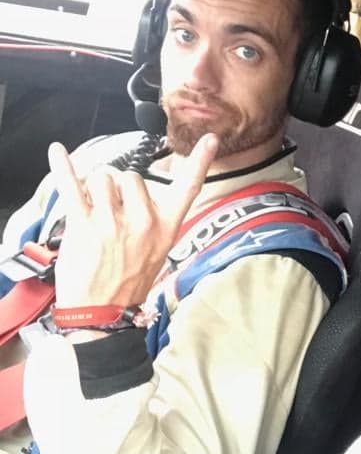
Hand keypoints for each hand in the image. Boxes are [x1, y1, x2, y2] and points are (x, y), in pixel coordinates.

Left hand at [48, 134, 218, 308]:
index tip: (211, 139)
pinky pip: (72, 186)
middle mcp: (143, 221)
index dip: (200, 161)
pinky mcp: (83, 224)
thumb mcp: (158, 252)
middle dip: (118, 188)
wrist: (103, 313)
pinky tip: (57, 151)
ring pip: (103, 178)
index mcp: (166, 227)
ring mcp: (112, 222)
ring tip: (93, 213)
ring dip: (94, 190)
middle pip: (131, 176)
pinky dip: (62, 166)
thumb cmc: (128, 283)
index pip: (188, 188)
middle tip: (111, 212)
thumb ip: (153, 220)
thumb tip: (136, 192)